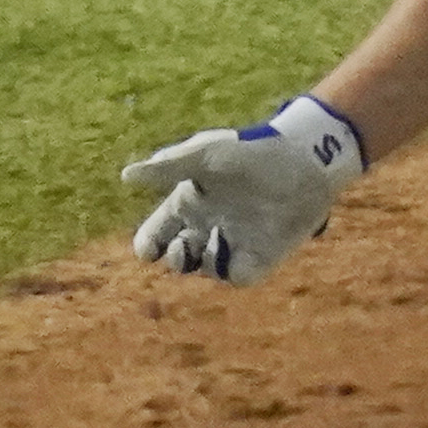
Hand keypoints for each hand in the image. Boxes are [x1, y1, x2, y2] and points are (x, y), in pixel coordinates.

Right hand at [123, 94, 369, 283]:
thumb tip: (126, 176)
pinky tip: (230, 249)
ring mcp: (234, 243)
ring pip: (204, 268)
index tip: (147, 248)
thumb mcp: (205, 155)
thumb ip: (167, 167)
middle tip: (180, 246)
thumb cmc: (250, 152)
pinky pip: (237, 276)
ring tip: (207, 242)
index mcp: (189, 203)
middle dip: (173, 258)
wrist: (300, 160)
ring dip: (200, 261)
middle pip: (177, 257)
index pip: (157, 233)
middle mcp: (208, 226)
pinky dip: (230, 270)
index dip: (148, 245)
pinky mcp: (260, 256)